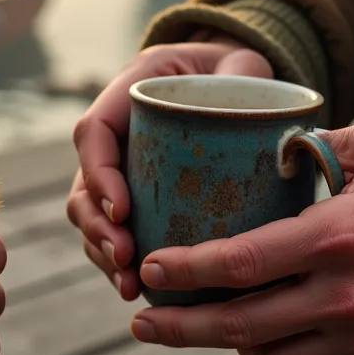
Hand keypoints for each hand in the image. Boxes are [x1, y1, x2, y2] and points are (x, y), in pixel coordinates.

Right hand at [67, 33, 273, 299]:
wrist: (233, 79)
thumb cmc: (239, 72)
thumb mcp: (243, 65)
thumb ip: (249, 78)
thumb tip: (269, 112)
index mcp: (131, 90)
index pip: (96, 133)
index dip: (100, 175)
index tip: (124, 212)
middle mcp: (115, 132)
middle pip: (85, 185)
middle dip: (98, 228)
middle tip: (127, 260)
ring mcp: (120, 168)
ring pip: (92, 216)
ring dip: (103, 253)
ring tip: (128, 286)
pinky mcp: (134, 196)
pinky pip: (115, 231)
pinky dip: (119, 262)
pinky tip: (136, 289)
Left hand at [128, 120, 353, 354]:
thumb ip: (316, 145)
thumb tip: (262, 155)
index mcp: (339, 237)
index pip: (241, 263)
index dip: (187, 271)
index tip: (151, 269)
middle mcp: (347, 296)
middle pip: (240, 326)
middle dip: (180, 327)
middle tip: (142, 322)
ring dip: (224, 346)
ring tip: (193, 327)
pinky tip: (251, 335)